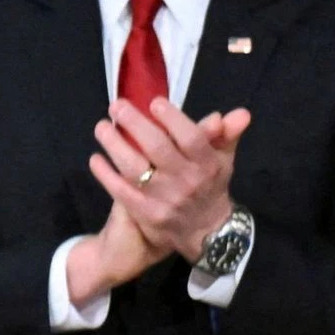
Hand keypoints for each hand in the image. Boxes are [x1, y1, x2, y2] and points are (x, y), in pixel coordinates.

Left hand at [79, 97, 248, 274]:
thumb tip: (238, 114)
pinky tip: (96, 159)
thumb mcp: (224, 158)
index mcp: (207, 164)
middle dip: (135, 124)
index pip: (191, 138)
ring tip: (102, 127)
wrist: (206, 232)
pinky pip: (122, 192)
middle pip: (158, 149)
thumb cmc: (210, 185)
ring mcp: (164, 200)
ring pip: (135, 169)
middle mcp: (186, 181)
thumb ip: (227, 134)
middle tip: (116, 106)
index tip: (154, 102)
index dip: (173, 118)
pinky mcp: (146, 214)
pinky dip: (106, 175)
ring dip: (115, 146)